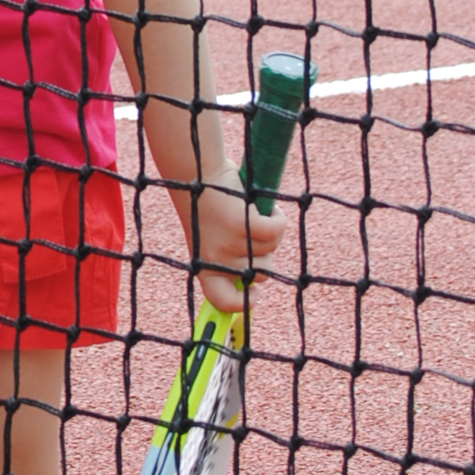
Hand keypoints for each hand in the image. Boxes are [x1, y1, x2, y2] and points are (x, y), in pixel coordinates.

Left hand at [189, 173, 285, 317]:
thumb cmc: (207, 202)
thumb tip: (260, 275)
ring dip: (272, 231)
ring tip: (254, 212)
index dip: (242, 304)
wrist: (196, 170)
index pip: (221, 301)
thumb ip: (230, 257)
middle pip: (262, 273)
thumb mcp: (213, 236)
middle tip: (255, 232)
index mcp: (204, 265)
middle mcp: (216, 259)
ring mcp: (230, 243)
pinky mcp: (243, 225)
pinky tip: (271, 209)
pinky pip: (276, 230)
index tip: (255, 293)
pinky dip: (279, 219)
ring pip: (271, 249)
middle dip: (267, 253)